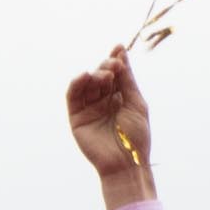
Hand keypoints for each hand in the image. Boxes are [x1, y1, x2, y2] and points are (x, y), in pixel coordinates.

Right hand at [67, 56, 154, 185]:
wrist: (127, 162)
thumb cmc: (136, 136)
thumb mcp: (136, 103)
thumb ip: (127, 80)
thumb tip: (121, 54)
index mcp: (120, 99)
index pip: (115, 75)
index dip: (116, 60)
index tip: (119, 46)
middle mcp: (103, 102)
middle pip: (101, 77)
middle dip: (106, 68)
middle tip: (113, 67)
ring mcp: (89, 110)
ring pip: (87, 85)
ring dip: (94, 75)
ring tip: (104, 75)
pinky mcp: (76, 118)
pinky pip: (73, 97)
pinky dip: (76, 84)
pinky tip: (84, 77)